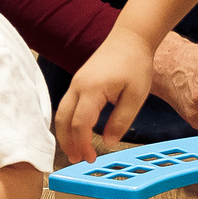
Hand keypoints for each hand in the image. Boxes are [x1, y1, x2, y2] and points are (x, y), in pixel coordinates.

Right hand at [55, 27, 159, 163]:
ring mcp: (76, 83)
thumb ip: (121, 120)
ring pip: (61, 113)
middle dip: (67, 143)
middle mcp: (78, 86)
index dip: (82, 144)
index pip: (80, 123)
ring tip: (75, 151)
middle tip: (76, 160)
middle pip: (62, 120)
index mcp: (92, 89)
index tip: (90, 159)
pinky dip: (68, 122)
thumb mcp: (136, 96)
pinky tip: (77, 132)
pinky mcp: (78, 82)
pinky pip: (67, 105)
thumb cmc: (135, 64)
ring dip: (65, 133)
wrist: (130, 39)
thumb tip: (108, 141)